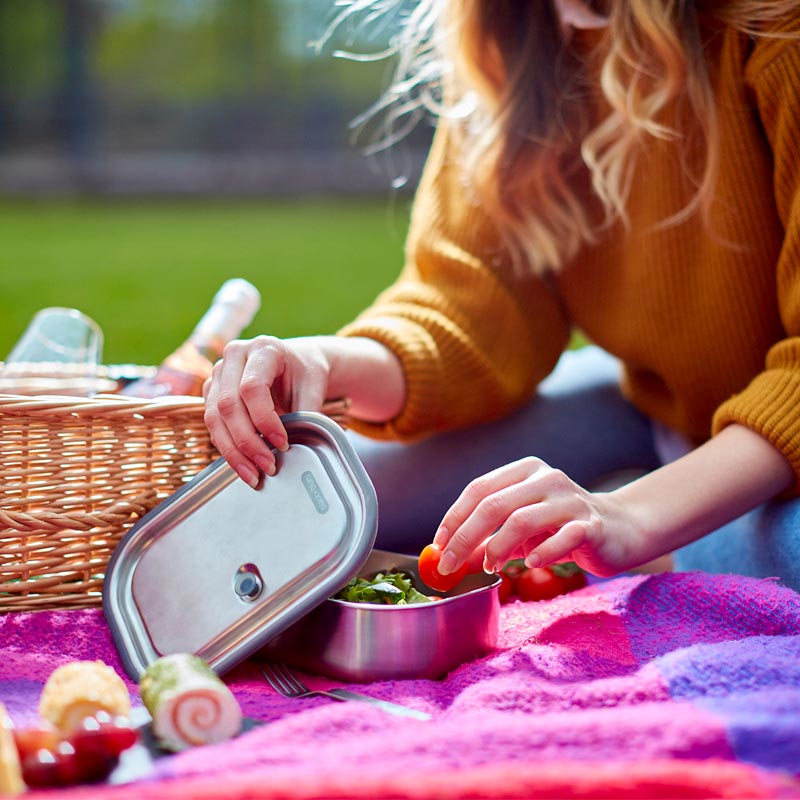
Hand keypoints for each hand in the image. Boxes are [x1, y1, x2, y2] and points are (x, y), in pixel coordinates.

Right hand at [203, 334, 406, 487]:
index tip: (283, 444)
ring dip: (233, 451)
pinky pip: (212, 424)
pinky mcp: (212, 392)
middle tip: (268, 466)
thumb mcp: (314, 386)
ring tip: (254, 475)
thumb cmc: (305, 373)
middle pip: (228, 404)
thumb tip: (298, 447)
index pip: (252, 387)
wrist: (295, 363)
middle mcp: (235, 356)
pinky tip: (244, 466)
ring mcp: (219, 373)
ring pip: (214, 417)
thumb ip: (307, 413)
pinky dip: (227, 448)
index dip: (265, 420)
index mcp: (263, 348)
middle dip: (247, 442)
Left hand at [432, 457, 638, 578]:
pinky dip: (542, 553)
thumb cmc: (562, 527)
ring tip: (491, 567)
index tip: (438, 545)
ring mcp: (571, 499)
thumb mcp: (521, 530)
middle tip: (450, 565)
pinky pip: (562, 538)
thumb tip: (450, 559)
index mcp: (525, 471)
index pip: (479, 489)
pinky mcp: (592, 524)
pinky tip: (531, 565)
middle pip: (494, 504)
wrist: (622, 529)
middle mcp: (546, 478)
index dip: (454, 517)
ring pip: (522, 520)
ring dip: (498, 548)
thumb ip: (489, 540)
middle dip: (466, 537)